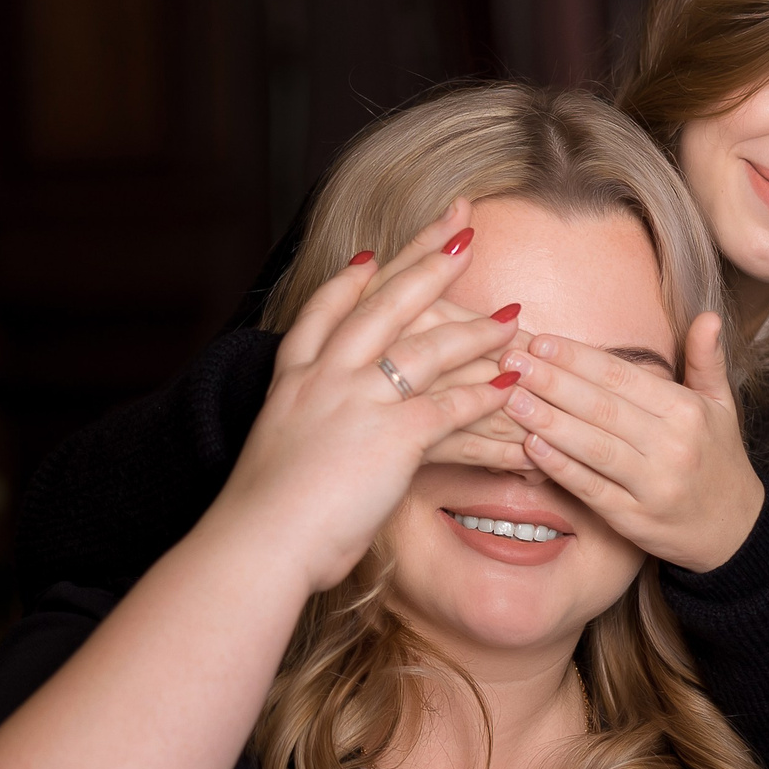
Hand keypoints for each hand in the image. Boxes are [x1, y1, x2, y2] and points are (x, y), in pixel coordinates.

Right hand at [208, 201, 523, 595]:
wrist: (256, 541)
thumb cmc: (261, 516)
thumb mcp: (275, 453)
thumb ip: (302, 432)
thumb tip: (313, 445)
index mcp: (293, 380)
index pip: (325, 312)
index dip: (350, 280)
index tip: (373, 254)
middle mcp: (325, 378)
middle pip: (384, 304)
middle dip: (427, 262)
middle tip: (462, 227)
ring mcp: (357, 402)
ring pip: (427, 348)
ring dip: (475, 330)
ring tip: (512, 316)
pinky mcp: (391, 437)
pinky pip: (449, 407)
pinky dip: (485, 396)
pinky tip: (512, 386)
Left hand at [496, 311, 766, 573]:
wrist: (736, 529)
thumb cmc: (717, 458)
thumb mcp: (721, 406)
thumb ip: (706, 360)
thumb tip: (708, 317)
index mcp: (687, 411)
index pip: (622, 376)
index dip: (578, 358)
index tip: (540, 340)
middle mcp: (672, 445)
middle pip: (601, 407)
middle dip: (552, 382)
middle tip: (510, 361)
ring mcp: (653, 485)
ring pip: (593, 447)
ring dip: (548, 422)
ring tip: (511, 398)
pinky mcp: (634, 519)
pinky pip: (591, 489)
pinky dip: (559, 467)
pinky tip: (529, 447)